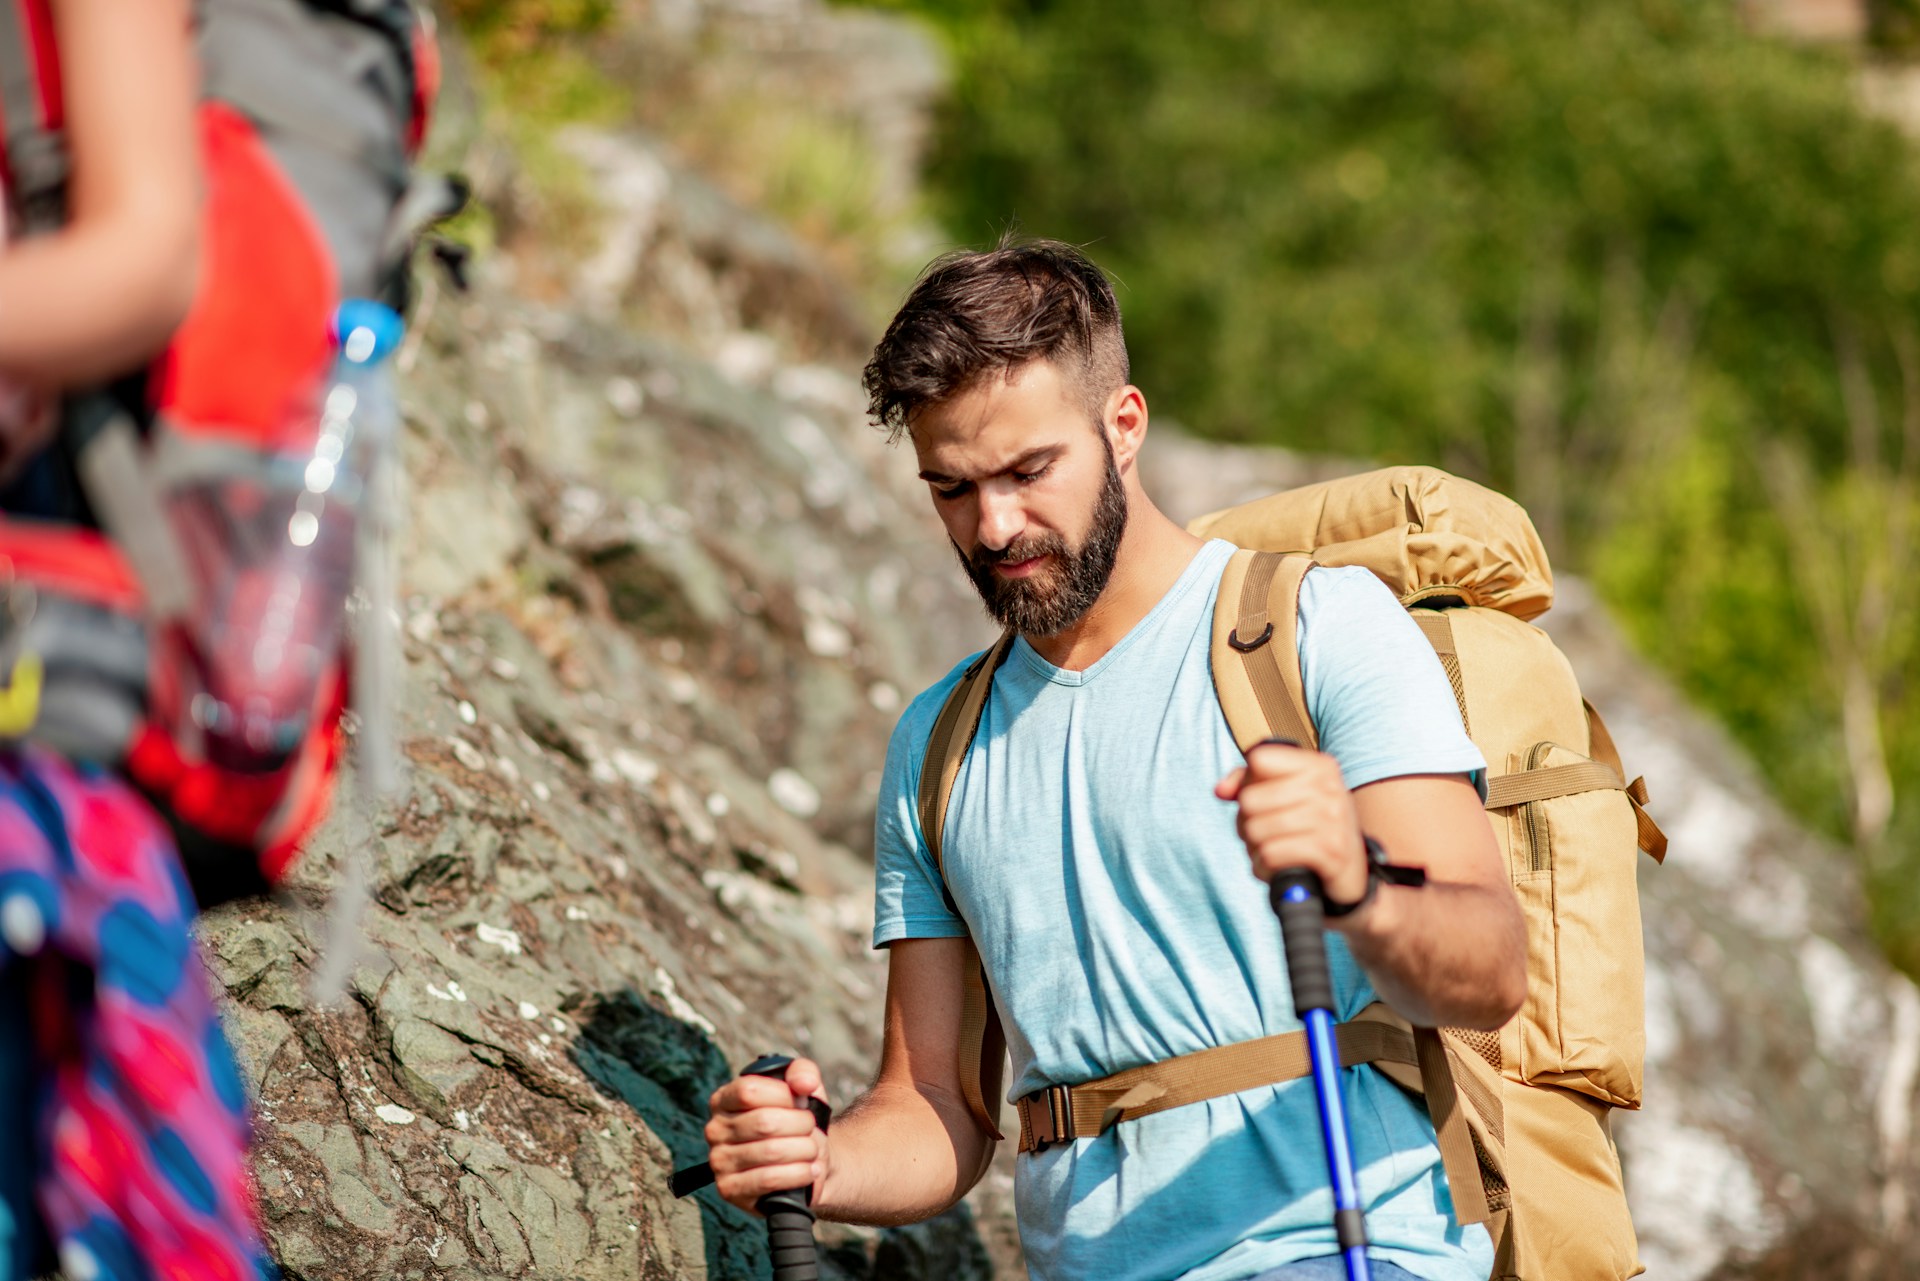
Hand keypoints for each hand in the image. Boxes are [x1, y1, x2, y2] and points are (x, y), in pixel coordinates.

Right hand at [704, 1056, 829, 1215]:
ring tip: (812, 1150)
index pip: (749, 1090)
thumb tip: (804, 1082)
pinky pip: (768, 1180)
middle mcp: (714, 1129)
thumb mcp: (803, 1089)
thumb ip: (802, 1072)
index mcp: (724, 1100)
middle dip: (800, 1124)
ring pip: (771, 1151)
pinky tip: (809, 1169)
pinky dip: (798, 1173)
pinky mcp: (730, 1190)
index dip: (783, 1094)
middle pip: (764, 1122)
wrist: (807, 1163)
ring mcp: (719, 1162)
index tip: (801, 1101)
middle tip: (810, 1128)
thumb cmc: (798, 1122)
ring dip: (804, 1150)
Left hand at [1215, 741, 1369, 910]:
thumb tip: (1221, 790)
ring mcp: (1332, 819)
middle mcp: (1328, 787)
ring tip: (1270, 852)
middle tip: (1264, 835)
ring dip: (1254, 849)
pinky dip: (1263, 867)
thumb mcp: (1289, 797)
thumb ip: (1250, 782)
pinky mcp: (1330, 852)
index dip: (1248, 783)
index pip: (1258, 759)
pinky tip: (1275, 868)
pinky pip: (1271, 855)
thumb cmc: (1313, 830)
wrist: (1352, 874)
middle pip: (1250, 800)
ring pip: (1256, 830)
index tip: (1262, 800)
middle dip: (1246, 823)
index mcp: (1319, 766)